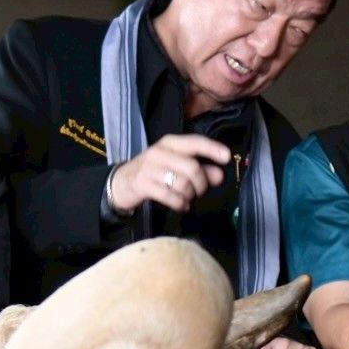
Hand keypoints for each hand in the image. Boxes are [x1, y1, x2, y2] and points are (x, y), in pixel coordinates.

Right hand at [109, 134, 231, 214]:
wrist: (121, 182)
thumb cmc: (154, 172)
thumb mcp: (176, 166)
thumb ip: (200, 170)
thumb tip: (219, 175)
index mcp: (170, 143)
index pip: (195, 142)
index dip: (212, 149)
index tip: (227, 158)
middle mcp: (160, 152)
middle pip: (192, 168)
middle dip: (201, 184)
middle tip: (199, 192)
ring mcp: (150, 168)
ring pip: (182, 183)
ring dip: (190, 195)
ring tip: (187, 199)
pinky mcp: (143, 184)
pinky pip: (170, 196)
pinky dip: (180, 204)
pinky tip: (181, 206)